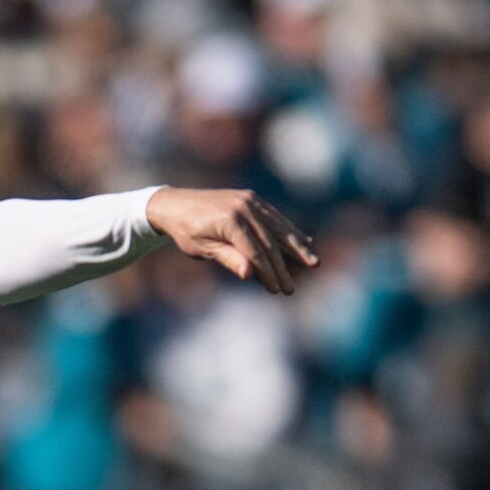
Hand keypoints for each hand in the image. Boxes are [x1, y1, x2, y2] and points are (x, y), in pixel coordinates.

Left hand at [147, 188, 317, 294]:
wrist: (176, 204)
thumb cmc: (186, 231)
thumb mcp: (202, 249)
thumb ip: (227, 258)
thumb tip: (250, 273)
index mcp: (230, 221)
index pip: (256, 252)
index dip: (268, 273)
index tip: (277, 290)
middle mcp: (244, 207)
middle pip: (270, 242)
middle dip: (283, 267)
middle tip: (291, 289)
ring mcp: (250, 201)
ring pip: (278, 227)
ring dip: (296, 246)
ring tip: (313, 262)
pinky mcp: (252, 199)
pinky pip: (274, 217)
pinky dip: (289, 230)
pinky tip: (303, 241)